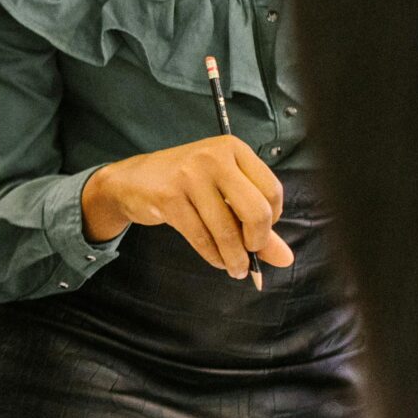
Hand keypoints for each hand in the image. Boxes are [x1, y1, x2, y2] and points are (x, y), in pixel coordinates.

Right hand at [84, 136, 294, 278]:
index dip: (272, 220)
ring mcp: (190, 175)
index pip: (272, 190)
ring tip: (235, 268)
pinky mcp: (169, 197)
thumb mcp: (224, 194)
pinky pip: (201, 237)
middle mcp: (214, 157)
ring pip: (226, 230)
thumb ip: (257, 224)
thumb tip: (286, 258)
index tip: (259, 232)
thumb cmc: (186, 185)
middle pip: (255, 210)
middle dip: (257, 242)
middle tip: (250, 254)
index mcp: (234, 149)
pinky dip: (214, 256)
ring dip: (234, 258)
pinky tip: (217, 260)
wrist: (132, 180)